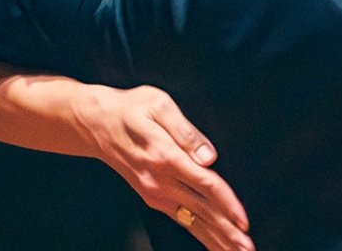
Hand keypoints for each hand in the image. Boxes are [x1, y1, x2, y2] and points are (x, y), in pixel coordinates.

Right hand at [71, 84, 253, 250]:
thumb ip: (187, 132)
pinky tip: (211, 242)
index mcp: (166, 157)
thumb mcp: (160, 105)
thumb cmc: (130, 109)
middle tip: (247, 248)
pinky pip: (180, 218)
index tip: (243, 222)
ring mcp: (154, 192)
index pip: (205, 185)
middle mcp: (159, 181)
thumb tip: (209, 156)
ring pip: (191, 221)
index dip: (227, 205)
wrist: (93, 123)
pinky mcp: (151, 195)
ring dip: (214, 239)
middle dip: (226, 233)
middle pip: (202, 211)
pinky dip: (198, 233)